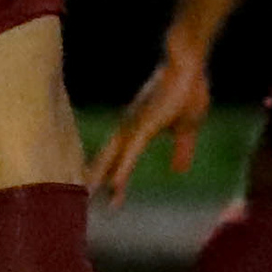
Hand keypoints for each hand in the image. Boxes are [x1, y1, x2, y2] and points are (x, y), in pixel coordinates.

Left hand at [88, 42, 212, 205]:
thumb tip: (179, 171)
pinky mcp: (143, 124)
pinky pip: (130, 152)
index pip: (121, 159)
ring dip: (102, 180)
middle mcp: (129, 128)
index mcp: (138, 129)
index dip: (114, 178)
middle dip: (97, 182)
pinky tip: (114, 185)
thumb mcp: (188, 128)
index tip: (109, 200)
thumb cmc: (188, 90)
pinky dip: (121, 169)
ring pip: (113, 158)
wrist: (188, 65)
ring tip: (88, 200)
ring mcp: (134, 126)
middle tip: (83, 205)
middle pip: (108, 160)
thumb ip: (182, 149)